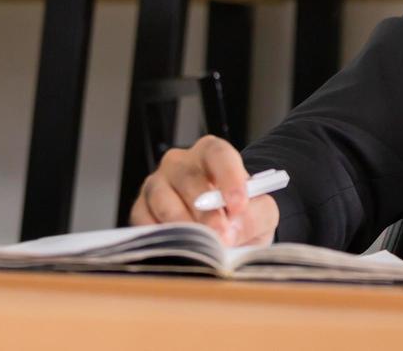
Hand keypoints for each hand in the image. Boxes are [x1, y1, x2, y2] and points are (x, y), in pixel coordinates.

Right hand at [128, 135, 278, 246]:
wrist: (223, 228)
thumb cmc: (241, 214)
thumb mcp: (262, 212)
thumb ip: (255, 216)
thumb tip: (231, 231)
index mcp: (212, 153)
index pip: (218, 154)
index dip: (229, 178)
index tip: (239, 206)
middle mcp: (180, 163)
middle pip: (188, 178)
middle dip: (205, 210)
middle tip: (220, 236)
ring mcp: (156, 185)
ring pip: (162, 199)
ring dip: (183, 225)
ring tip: (201, 247)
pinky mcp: (141, 209)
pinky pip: (143, 220)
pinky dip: (160, 236)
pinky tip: (178, 250)